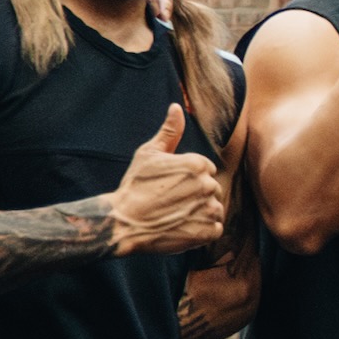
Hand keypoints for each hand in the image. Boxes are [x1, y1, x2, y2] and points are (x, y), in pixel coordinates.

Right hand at [109, 106, 229, 252]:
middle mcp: (207, 185)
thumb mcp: (149, 153)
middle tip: (171, 202)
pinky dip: (203, 231)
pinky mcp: (207, 232)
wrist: (123, 221)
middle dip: (196, 196)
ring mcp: (208, 209)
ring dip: (200, 213)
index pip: (206, 170)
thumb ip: (169, 131)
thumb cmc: (135, 185)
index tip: (171, 186)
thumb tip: (176, 107)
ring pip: (215, 209)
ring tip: (176, 215)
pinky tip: (183, 227)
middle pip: (211, 189)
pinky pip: (215, 229)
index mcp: (198, 164)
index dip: (189, 179)